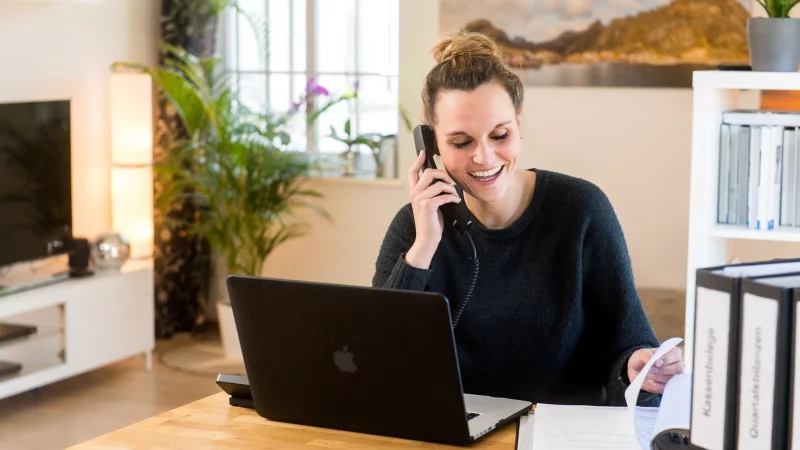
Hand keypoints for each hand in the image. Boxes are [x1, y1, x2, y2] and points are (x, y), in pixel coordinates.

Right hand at [404, 150, 460, 268]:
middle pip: (429, 172)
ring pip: (439, 184)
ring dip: (451, 189)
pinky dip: (452, 197)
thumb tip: (444, 182)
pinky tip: (455, 201)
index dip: (418, 161)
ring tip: (454, 196)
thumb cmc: (431, 223)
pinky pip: (444, 195)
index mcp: (414, 192)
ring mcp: (420, 199)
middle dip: (444, 175)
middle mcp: (415, 194)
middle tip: (450, 183)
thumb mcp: (430, 205)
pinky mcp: (427, 206)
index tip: (423, 153)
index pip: (412, 172)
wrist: (427, 239)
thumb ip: (432, 193)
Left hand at [627, 347, 683, 393]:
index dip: (667, 359)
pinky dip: (657, 385)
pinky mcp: (670, 386)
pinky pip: (667, 387)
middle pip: (677, 368)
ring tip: (648, 375)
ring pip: (672, 379)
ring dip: (658, 378)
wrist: (637, 370)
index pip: (676, 355)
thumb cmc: (643, 359)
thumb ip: (647, 355)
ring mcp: (675, 376)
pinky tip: (651, 381)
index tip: (656, 363)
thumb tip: (652, 360)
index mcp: (673, 353)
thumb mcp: (642, 353)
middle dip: (663, 370)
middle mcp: (678, 364)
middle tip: (651, 370)